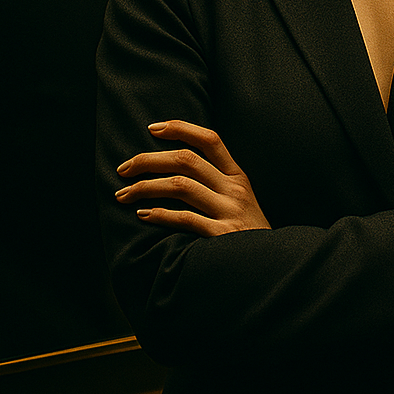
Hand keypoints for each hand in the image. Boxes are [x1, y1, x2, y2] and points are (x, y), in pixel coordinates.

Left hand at [115, 120, 270, 235]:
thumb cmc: (247, 234)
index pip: (210, 139)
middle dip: (148, 160)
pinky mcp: (222, 235)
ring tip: (123, 195)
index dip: (180, 128)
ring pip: (180, 185)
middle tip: (124, 169)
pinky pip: (185, 218)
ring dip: (146, 187)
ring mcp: (229, 211)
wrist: (270, 265)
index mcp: (237, 176)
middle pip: (186, 160)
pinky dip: (160, 214)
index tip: (152, 128)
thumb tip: (175, 167)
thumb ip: (217, 182)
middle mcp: (234, 189)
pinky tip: (143, 214)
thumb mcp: (241, 200)